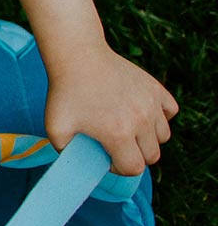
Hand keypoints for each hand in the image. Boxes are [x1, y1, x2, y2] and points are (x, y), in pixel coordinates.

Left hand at [43, 40, 177, 175]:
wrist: (79, 57)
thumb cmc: (65, 93)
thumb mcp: (55, 128)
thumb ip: (67, 152)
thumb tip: (79, 162)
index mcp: (118, 135)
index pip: (134, 168)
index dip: (119, 169)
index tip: (108, 158)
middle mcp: (141, 121)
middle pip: (152, 155)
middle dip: (135, 156)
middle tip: (117, 146)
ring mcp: (151, 104)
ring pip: (163, 136)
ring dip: (148, 139)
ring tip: (129, 130)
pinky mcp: (156, 89)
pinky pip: (170, 112)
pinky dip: (160, 117)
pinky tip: (142, 113)